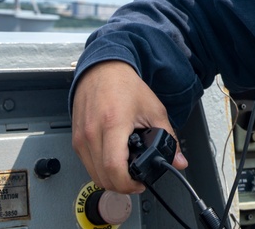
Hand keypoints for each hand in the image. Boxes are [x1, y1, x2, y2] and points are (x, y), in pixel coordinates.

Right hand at [71, 60, 188, 192]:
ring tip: (126, 173)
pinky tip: (114, 162)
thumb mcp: (154, 110)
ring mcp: (81, 137)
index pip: (115, 167)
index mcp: (113, 124)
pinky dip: (100, 169)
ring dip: (110, 180)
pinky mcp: (76, 139)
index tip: (140, 184)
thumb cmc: (125, 86)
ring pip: (93, 174)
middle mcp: (92, 133)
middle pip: (103, 176)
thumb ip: (168, 138)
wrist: (103, 70)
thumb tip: (178, 161)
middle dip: (121, 185)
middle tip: (136, 181)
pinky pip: (87, 164)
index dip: (128, 183)